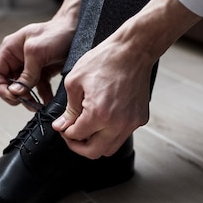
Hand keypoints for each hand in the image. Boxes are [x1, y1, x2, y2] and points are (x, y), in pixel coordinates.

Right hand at [0, 0, 85, 109]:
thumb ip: (27, 73)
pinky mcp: (42, 72)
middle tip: (27, 103)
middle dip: (16, 96)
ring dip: (29, 99)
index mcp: (9, 50)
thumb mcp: (37, 52)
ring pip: (23, 89)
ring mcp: (29, 67)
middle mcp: (17, 59)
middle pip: (8, 84)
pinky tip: (48, 102)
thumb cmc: (56, 33)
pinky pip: (38, 88)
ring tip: (38, 106)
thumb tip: (15, 92)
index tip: (12, 97)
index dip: (1, 88)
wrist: (77, 29)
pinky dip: (42, 97)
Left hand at [52, 38, 154, 158]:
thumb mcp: (75, 82)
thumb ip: (69, 110)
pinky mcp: (140, 118)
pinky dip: (111, 134)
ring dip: (95, 143)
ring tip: (87, 129)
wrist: (133, 50)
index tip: (62, 126)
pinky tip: (103, 119)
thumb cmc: (105, 60)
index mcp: (98, 114)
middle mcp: (117, 123)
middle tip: (71, 134)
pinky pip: (122, 135)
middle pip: (94, 152)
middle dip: (78, 146)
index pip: (76, 136)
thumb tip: (62, 126)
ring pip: (110, 148)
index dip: (65, 133)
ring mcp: (131, 122)